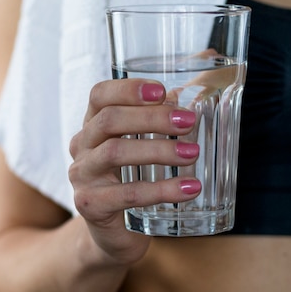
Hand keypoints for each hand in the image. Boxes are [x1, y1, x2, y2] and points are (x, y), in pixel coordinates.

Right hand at [68, 79, 200, 265]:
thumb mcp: (150, 145)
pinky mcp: (91, 206)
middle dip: (152, 118)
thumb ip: (172, 108)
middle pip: (110, 120)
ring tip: (193, 155)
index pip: (99, 95)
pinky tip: (190, 188)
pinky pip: (126, 194)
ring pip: (115, 154)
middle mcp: (82, 146)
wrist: (115, 233)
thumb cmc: (136, 180)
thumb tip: (208, 58)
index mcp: (95, 126)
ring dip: (159, 151)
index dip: (128, 88)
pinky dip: (162, 190)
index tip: (163, 90)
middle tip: (189, 121)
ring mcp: (83, 176)